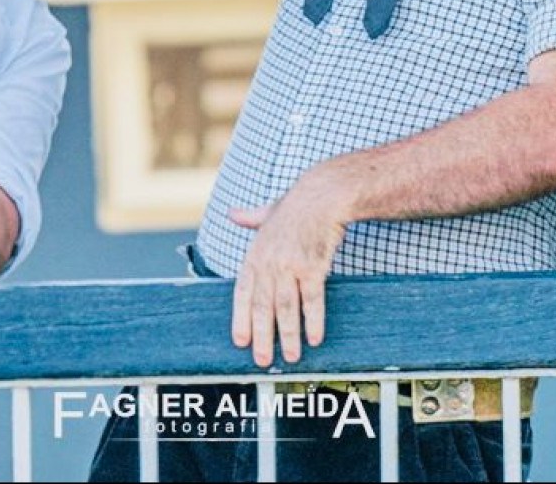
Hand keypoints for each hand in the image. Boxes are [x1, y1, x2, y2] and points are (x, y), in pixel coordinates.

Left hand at [229, 168, 346, 367]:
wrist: (322, 195)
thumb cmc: (296, 205)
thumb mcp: (268, 212)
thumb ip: (250, 218)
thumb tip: (233, 214)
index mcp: (256, 253)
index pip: (242, 292)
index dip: (240, 318)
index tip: (240, 341)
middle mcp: (269, 262)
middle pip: (262, 306)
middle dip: (262, 336)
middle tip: (262, 360)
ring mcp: (290, 265)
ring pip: (286, 308)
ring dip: (288, 335)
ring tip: (291, 356)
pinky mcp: (312, 266)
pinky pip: (312, 300)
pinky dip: (313, 321)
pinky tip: (315, 338)